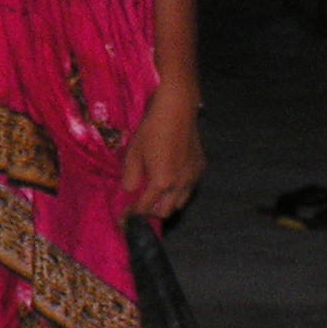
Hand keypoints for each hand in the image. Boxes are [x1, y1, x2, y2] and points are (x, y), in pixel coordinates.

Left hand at [119, 81, 203, 220]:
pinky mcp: (200, 169)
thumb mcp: (134, 153)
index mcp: (162, 182)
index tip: (125, 215)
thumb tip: (129, 191)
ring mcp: (193, 178)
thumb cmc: (151, 130)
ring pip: (179, 203)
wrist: (177, 112)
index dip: (133, 214)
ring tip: (153, 197)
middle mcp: (181, 185)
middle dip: (150, 213)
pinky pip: (188, 189)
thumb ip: (130, 177)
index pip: (146, 207)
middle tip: (138, 208)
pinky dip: (177, 192)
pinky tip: (168, 182)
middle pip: (165, 211)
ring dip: (165, 204)